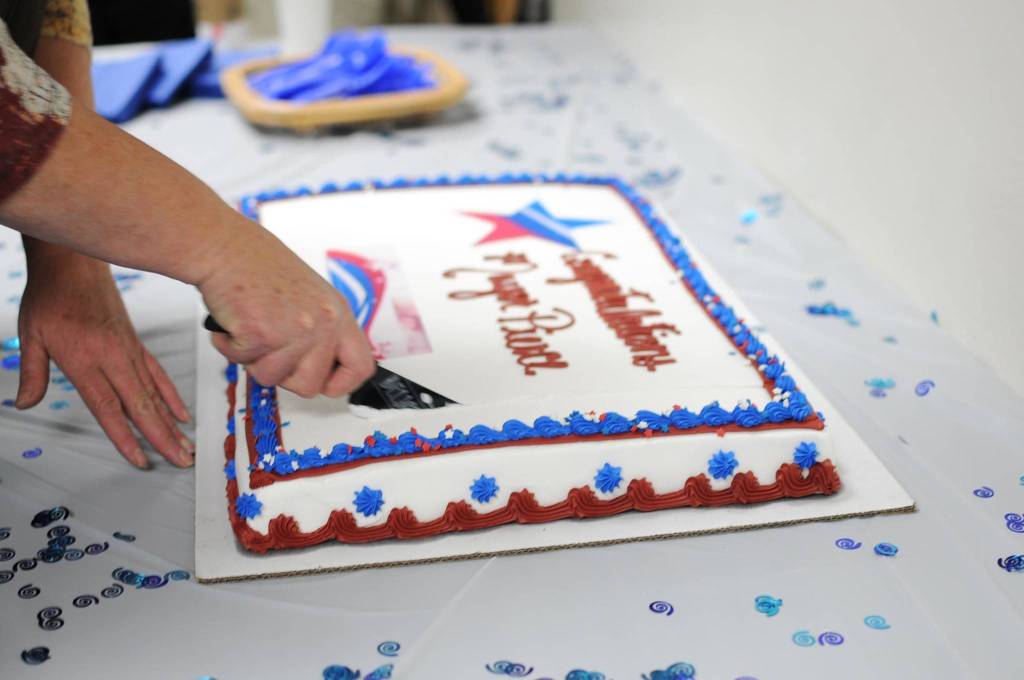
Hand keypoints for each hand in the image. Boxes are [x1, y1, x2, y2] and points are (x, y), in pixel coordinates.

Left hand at [16, 242, 192, 468]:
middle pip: (141, 405)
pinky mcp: (136, 343)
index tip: (140, 459)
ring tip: (186, 446)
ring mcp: (129, 351)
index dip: (125, 436)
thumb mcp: (30, 335)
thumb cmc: (51, 296)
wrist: (73, 263)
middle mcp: (113, 358)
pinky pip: (157, 374)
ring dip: (171, 423)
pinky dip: (170, 396)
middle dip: (163, 437)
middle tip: (181, 460)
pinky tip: (180, 414)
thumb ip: (32, 372)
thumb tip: (24, 404)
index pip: (108, 407)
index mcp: (85, 360)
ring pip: (154, 393)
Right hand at [198, 229, 375, 397]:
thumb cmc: (259, 267)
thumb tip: (322, 367)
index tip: (325, 383)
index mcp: (338, 314)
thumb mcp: (311, 298)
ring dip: (253, 359)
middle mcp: (322, 323)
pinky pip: (242, 362)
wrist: (225, 246)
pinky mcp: (261, 334)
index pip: (360, 367)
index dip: (341, 383)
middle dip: (285, 375)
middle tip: (271, 348)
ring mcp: (294, 330)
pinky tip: (235, 320)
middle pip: (311, 386)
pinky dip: (229, 346)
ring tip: (252, 326)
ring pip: (272, 378)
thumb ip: (322, 332)